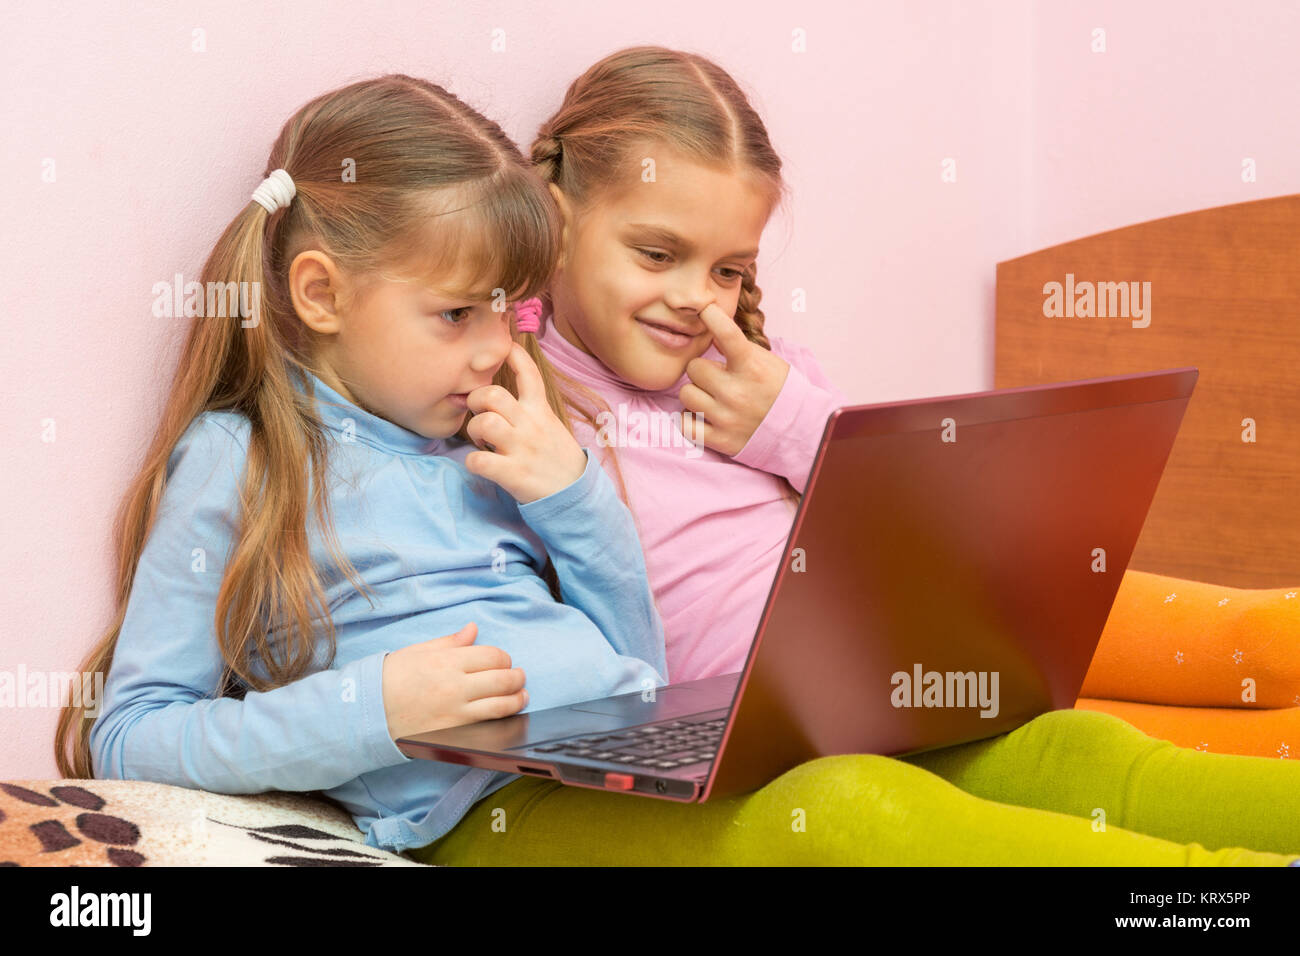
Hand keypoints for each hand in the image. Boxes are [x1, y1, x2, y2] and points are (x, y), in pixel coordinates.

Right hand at [381, 622, 527, 741]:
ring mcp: (457, 711)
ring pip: (501, 704)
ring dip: (518, 698)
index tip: (503, 661)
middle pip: (502, 678)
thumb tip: (473, 629)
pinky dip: (504, 717)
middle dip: (516, 676)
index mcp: (446, 660)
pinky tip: (509, 713)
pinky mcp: (455, 731)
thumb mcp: (418, 651)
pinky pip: (488, 723)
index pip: (491, 656)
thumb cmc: (389, 679)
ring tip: (522, 695)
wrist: (368, 712)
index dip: (503, 658)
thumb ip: (450, 642)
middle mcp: (455, 684)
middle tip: (519, 676)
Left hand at [462, 342, 587, 503]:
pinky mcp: (513, 474)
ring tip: (480, 442)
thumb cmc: (557, 459)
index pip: (528, 373)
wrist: (575, 494)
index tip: (504, 346)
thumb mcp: (551, 425)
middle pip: (492, 394)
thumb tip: (503, 398)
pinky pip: (478, 460)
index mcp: (540, 411)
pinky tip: (480, 464)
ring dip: (473, 431)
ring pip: (484, 423)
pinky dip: (472, 462)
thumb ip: (530, 410)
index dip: (513, 354)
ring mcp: (521, 449)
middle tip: (479, 414)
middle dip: (476, 400)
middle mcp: (530, 426)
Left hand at [678, 302, 789, 455]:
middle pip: (694, 368)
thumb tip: (711, 327)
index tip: (704, 309)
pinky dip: (690, 420)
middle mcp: (736, 391)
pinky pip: (686, 424)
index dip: (711, 316)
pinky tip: (703, 416)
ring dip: (696, 394)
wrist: (799, 430)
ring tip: (711, 397)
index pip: (726, 333)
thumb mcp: (766, 362)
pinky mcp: (721, 439)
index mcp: (752, 367)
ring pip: (686, 394)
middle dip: (703, 371)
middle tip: (717, 377)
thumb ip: (738, 347)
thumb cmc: (779, 390)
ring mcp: (727, 417)